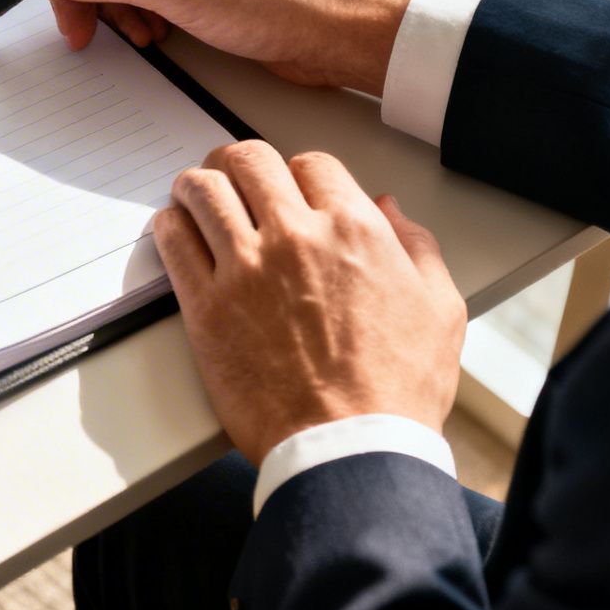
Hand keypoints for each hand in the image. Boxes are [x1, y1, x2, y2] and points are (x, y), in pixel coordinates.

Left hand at [152, 141, 464, 465]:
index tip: (288, 189)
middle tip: (231, 177)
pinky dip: (170, 225)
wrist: (349, 448)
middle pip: (249, 161)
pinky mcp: (205, 305)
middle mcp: (295, 237)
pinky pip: (173, 240)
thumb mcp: (439, 310)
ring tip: (194, 195)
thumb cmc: (397, 391)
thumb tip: (389, 210)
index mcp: (354, 230)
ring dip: (196, 186)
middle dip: (238, 163)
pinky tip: (175, 230)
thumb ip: (417, 248)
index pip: (310, 164)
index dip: (298, 173)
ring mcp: (244, 268)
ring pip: (203, 190)